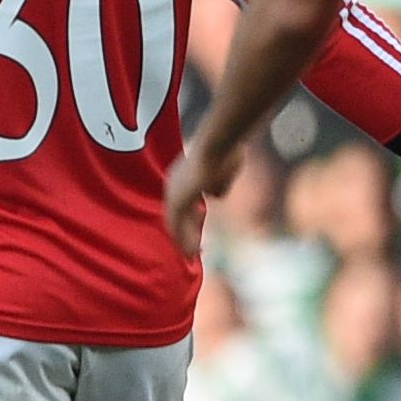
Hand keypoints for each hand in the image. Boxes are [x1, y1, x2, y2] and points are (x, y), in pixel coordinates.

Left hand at [160, 134, 234, 259]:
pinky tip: (191, 251)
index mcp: (183, 176)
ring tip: (191, 257)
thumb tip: (212, 196)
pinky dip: (184, 239)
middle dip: (185, 234)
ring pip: (175, 223)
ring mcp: (174, 191)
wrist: (220, 143)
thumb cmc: (226, 152)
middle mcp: (174, 184)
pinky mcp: (178, 198)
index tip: (198, 231)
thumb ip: (215, 185)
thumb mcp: (222, 172)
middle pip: (176, 215)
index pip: (183, 204)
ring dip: (184, 241)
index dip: (190, 220)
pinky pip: (178, 225)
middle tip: (191, 251)